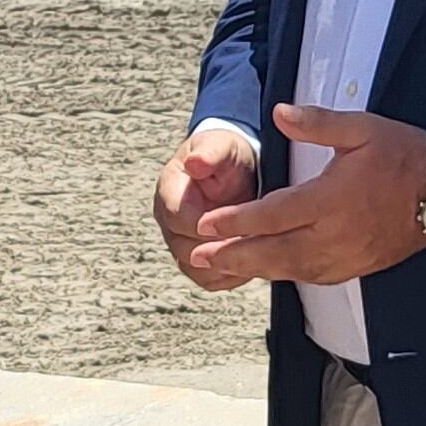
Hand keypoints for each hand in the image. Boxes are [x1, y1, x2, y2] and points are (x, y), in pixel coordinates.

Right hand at [153, 123, 262, 284]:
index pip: (178, 218)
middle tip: (255, 240)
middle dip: (221, 247)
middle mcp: (168, 220)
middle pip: (185, 249)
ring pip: (195, 268)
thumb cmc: (226, 156)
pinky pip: (208, 279)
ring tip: (256, 251)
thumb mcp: (222, 146)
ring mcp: (179, 241)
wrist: (231, 171)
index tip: (238, 223)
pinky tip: (252, 262)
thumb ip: (210, 154)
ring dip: (227, 264)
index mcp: (169, 190)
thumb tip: (196, 162)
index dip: (207, 225)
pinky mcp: (195, 259)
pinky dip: (231, 276)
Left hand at [187, 105, 425, 288]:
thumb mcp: (363, 128)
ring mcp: (347, 255)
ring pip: (291, 269)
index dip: (237, 220)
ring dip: (255, 268)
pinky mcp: (357, 266)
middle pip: (274, 250)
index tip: (207, 223)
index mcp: (332, 198)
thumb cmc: (404, 156)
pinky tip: (269, 270)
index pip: (273, 214)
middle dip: (233, 254)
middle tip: (200, 256)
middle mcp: (336, 233)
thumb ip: (318, 123)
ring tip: (223, 266)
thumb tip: (279, 114)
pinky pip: (313, 277)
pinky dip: (285, 275)